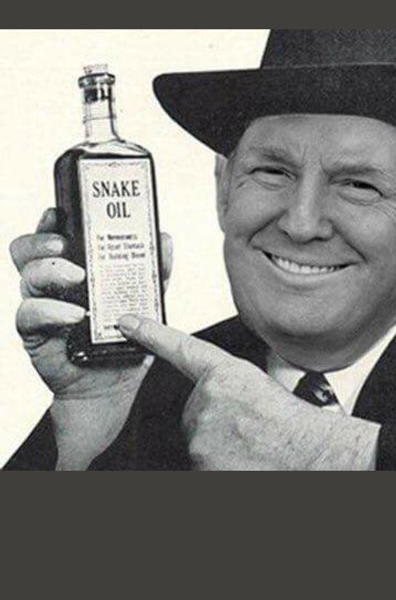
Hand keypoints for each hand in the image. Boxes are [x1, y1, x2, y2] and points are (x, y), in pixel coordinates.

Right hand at [10, 209, 173, 401]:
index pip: (52, 235)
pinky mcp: (35, 333)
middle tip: (66, 245)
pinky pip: (29, 314)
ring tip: (78, 278)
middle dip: (43, 241)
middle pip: (28, 250)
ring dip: (51, 272)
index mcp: (72, 267)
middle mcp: (51, 283)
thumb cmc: (122, 340)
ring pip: (27, 276)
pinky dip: (51, 310)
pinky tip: (73, 314)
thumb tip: (164, 240)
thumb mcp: (146, 302)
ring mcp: (40, 306)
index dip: (51, 220)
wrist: (112, 387)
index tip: (60, 212)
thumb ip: (154, 272)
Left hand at [118, 316, 377, 470]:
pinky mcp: (199, 458)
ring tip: (251, 447)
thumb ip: (226, 390)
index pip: (181, 348)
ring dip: (217, 447)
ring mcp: (201, 429)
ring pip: (198, 439)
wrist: (309, 453)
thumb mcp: (259, 390)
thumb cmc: (293, 426)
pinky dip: (218, 465)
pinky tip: (243, 462)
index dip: (152, 334)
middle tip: (246, 430)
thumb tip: (211, 404)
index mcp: (226, 373)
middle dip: (213, 422)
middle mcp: (207, 397)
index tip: (128, 322)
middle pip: (194, 411)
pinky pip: (200, 462)